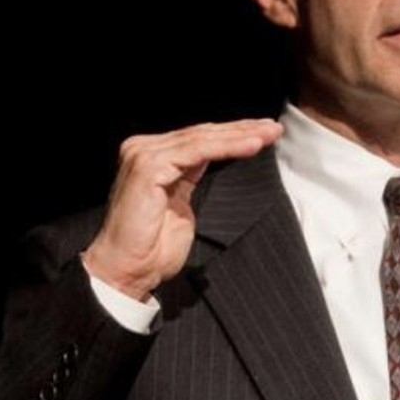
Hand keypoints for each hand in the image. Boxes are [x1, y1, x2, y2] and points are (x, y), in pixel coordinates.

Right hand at [82, 119, 282, 300]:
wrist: (126, 271)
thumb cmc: (151, 249)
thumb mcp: (180, 205)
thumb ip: (190, 179)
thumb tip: (210, 160)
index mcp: (151, 158)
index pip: (198, 139)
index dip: (232, 134)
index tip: (264, 133)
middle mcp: (143, 149)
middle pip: (201, 134)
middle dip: (241, 130)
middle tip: (274, 128)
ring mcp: (143, 155)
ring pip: (202, 139)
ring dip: (240, 136)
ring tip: (269, 134)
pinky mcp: (148, 166)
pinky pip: (197, 151)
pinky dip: (227, 147)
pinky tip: (251, 146)